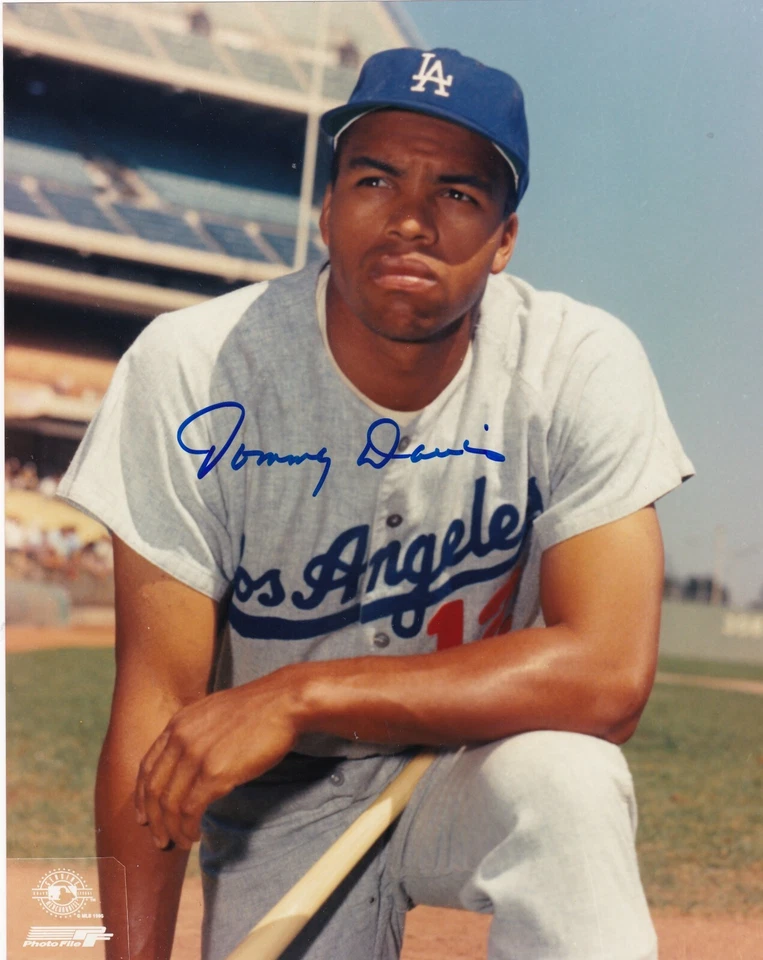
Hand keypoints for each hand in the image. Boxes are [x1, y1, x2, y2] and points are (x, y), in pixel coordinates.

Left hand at [134, 672, 301, 849]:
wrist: (283, 703)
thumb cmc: (257, 710)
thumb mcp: (214, 713)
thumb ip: (195, 733)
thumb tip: (190, 760)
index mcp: (178, 724)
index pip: (147, 767)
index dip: (141, 797)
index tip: (144, 816)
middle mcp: (180, 739)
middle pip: (153, 790)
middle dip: (153, 820)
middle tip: (160, 840)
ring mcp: (196, 756)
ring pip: (170, 805)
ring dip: (172, 830)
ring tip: (182, 842)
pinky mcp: (215, 773)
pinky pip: (191, 810)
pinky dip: (189, 828)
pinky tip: (195, 835)